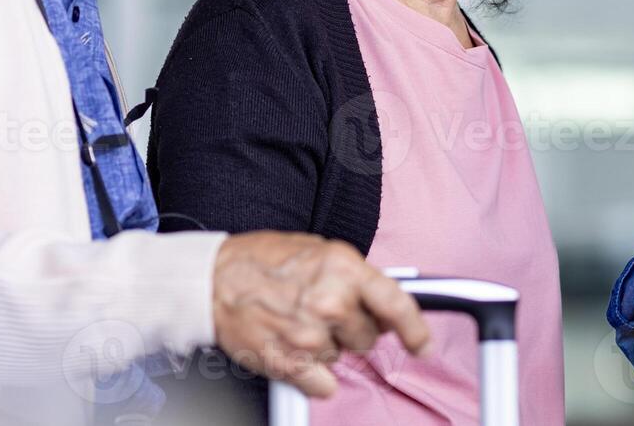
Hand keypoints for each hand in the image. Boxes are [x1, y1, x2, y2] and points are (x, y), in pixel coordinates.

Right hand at [211, 231, 430, 396]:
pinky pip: (323, 384)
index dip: (415, 329)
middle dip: (353, 327)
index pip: (397, 304)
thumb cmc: (261, 260)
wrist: (212, 280)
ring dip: (326, 344)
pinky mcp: (291, 364)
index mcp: (344, 268)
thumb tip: (380, 299)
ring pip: (342, 357)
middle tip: (323, 310)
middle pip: (369, 336)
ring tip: (297, 319)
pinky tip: (292, 347)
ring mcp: (311, 336)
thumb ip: (352, 276)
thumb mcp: (318, 250)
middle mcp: (331, 301)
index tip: (422, 344)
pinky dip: (312, 373)